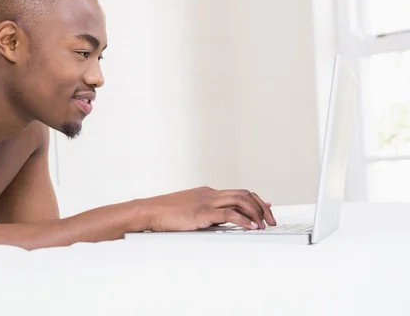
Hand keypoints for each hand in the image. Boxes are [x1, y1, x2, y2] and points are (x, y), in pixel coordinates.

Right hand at [140, 187, 276, 231]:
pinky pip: (229, 214)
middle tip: (271, 220)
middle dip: (261, 207)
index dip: (256, 201)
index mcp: (207, 193)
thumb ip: (207, 215)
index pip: (238, 192)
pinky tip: (250, 227)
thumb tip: (224, 224)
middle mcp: (209, 194)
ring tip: (264, 225)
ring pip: (240, 200)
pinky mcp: (202, 212)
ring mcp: (206, 201)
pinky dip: (243, 220)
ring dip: (256, 212)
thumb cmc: (165, 214)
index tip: (267, 209)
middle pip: (244, 194)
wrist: (149, 211)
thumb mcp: (190, 212)